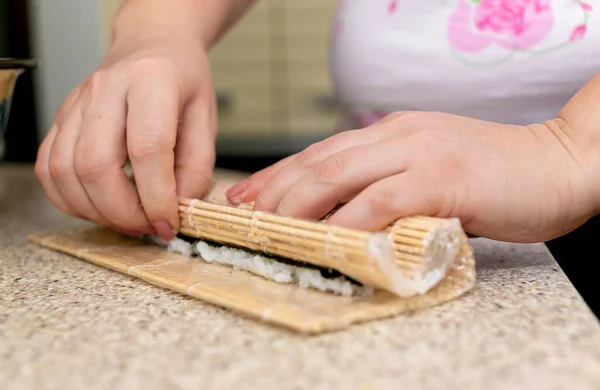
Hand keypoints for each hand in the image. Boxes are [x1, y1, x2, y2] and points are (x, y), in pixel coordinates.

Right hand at [35, 34, 215, 239]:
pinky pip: (48, 168)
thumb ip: (196, 167)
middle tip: (149, 226)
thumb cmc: (182, 81)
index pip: (146, 149)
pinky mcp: (61, 118)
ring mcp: (76, 103)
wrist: (153, 45)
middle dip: (122, 211)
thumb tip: (178, 208)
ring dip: (95, 210)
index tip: (169, 223)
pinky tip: (99, 206)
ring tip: (128, 220)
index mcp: (151, 82)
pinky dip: (69, 199)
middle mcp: (106, 89)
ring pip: (64, 171)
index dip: (157, 198)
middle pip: (95, 164)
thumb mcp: (206, 119)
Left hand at [226, 112, 597, 242]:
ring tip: (267, 229)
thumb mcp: (432, 167)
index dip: (279, 174)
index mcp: (393, 132)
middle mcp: (397, 135)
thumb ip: (392, 183)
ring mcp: (418, 153)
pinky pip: (381, 201)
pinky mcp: (442, 179)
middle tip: (244, 217)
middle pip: (319, 161)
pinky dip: (349, 221)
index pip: (321, 151)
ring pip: (339, 176)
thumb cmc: (495, 173)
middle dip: (275, 190)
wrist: (558, 163)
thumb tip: (351, 214)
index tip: (249, 196)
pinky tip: (326, 240)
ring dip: (297, 205)